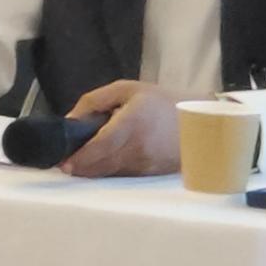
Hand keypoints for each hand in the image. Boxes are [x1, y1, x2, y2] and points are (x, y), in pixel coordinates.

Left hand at [63, 80, 187, 176]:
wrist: (201, 121)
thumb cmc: (161, 102)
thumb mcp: (125, 90)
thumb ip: (93, 102)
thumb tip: (70, 120)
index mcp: (132, 123)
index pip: (101, 146)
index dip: (81, 157)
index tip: (64, 162)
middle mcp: (140, 147)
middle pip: (102, 165)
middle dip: (80, 167)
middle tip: (64, 163)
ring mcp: (147, 164)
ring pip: (111, 172)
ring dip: (92, 170)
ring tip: (81, 159)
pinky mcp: (152, 173)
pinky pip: (123, 175)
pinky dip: (109, 170)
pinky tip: (103, 161)